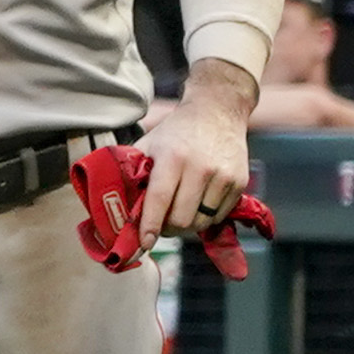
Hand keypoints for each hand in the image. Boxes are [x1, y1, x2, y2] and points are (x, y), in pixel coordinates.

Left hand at [134, 71, 253, 248]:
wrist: (217, 111)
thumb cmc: (177, 132)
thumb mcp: (149, 144)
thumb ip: (133, 172)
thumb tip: (115, 205)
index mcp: (172, 157)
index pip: (159, 199)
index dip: (149, 225)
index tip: (144, 243)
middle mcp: (200, 167)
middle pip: (181, 219)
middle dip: (167, 229)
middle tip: (161, 224)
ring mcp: (223, 175)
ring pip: (201, 222)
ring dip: (187, 226)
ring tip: (179, 212)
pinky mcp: (239, 182)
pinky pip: (219, 216)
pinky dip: (206, 217)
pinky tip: (198, 203)